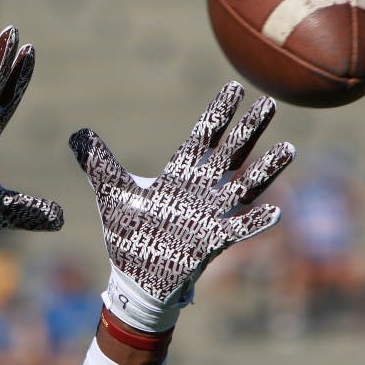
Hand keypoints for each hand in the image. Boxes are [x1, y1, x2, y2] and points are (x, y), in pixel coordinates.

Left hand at [70, 81, 294, 331]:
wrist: (134, 277)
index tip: (235, 87)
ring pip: (242, 188)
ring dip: (264, 170)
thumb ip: (97, 163)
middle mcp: (199, 192)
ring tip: (288, 148)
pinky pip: (237, 231)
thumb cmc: (129, 234)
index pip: (201, 138)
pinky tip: (274, 211)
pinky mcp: (209, 243)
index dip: (217, 114)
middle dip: (248, 131)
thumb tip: (76, 133)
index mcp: (177, 177)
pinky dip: (253, 222)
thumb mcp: (111, 194)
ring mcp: (208, 217)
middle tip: (269, 102)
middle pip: (229, 155)